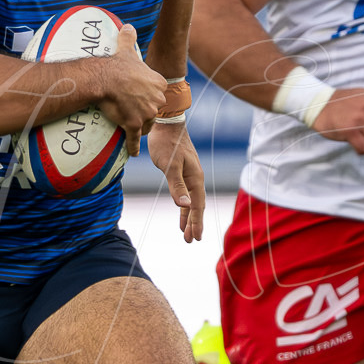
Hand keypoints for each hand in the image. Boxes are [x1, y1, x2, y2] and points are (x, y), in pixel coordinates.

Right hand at [86, 24, 167, 155]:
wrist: (104, 78)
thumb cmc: (116, 64)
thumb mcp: (127, 49)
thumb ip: (129, 38)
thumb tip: (128, 26)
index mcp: (159, 84)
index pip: (159, 95)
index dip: (150, 99)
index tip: (143, 100)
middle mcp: (157, 100)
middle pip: (154, 112)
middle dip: (147, 114)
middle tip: (135, 114)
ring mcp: (147, 114)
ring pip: (146, 126)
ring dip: (141, 128)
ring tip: (133, 130)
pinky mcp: (134, 125)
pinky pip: (135, 139)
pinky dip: (134, 147)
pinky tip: (134, 152)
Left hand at [148, 120, 207, 241]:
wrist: (166, 123)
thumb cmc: (167, 143)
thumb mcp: (170, 165)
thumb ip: (177, 186)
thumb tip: (185, 205)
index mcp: (195, 178)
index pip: (197, 206)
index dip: (196, 223)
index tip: (195, 238)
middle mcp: (195, 178)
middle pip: (196, 206)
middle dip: (193, 224)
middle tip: (190, 240)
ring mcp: (189, 175)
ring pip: (191, 201)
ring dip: (188, 217)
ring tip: (185, 232)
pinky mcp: (181, 172)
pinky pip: (185, 193)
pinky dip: (183, 205)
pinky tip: (181, 209)